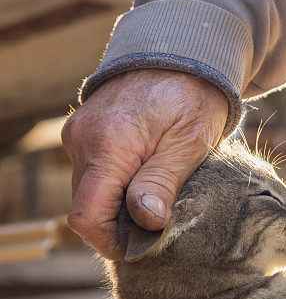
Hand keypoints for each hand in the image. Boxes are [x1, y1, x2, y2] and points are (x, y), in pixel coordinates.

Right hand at [62, 69, 228, 259]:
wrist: (181, 51)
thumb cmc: (193, 95)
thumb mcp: (189, 142)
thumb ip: (162, 182)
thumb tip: (145, 221)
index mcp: (109, 145)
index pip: (87, 216)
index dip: (111, 242)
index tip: (142, 248)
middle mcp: (82, 139)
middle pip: (87, 207)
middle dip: (119, 224)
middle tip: (160, 222)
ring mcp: (78, 134)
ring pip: (89, 191)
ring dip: (118, 204)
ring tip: (157, 195)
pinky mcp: (83, 131)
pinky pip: (91, 172)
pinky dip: (114, 185)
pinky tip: (145, 178)